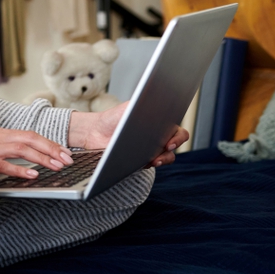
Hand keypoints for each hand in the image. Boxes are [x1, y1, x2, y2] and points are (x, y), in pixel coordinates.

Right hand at [0, 128, 74, 178]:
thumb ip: (12, 147)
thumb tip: (35, 154)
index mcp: (3, 132)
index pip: (31, 134)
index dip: (49, 143)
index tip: (64, 152)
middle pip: (30, 138)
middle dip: (51, 148)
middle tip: (67, 159)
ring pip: (22, 149)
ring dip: (42, 158)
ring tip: (56, 166)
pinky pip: (6, 165)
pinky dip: (21, 169)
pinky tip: (33, 174)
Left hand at [68, 102, 189, 166]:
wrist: (95, 131)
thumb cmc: (113, 118)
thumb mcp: (128, 108)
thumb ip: (142, 108)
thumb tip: (156, 110)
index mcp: (160, 124)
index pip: (178, 132)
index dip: (179, 137)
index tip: (170, 142)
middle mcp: (159, 138)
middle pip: (175, 147)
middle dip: (172, 150)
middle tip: (165, 148)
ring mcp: (151, 151)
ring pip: (166, 158)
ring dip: (163, 160)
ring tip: (153, 160)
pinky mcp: (140, 162)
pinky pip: (150, 165)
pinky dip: (148, 165)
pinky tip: (142, 163)